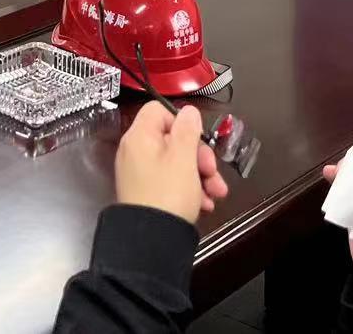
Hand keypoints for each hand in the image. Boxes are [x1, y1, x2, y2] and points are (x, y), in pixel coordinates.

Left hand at [116, 102, 230, 224]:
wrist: (151, 242)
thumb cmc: (167, 194)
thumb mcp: (183, 159)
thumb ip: (187, 130)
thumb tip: (188, 110)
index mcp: (140, 137)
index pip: (158, 110)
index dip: (181, 121)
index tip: (197, 138)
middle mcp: (136, 152)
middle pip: (172, 139)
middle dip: (199, 156)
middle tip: (211, 171)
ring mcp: (140, 174)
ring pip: (176, 163)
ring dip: (200, 176)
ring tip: (215, 193)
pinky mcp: (147, 193)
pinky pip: (171, 181)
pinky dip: (189, 189)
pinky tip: (204, 204)